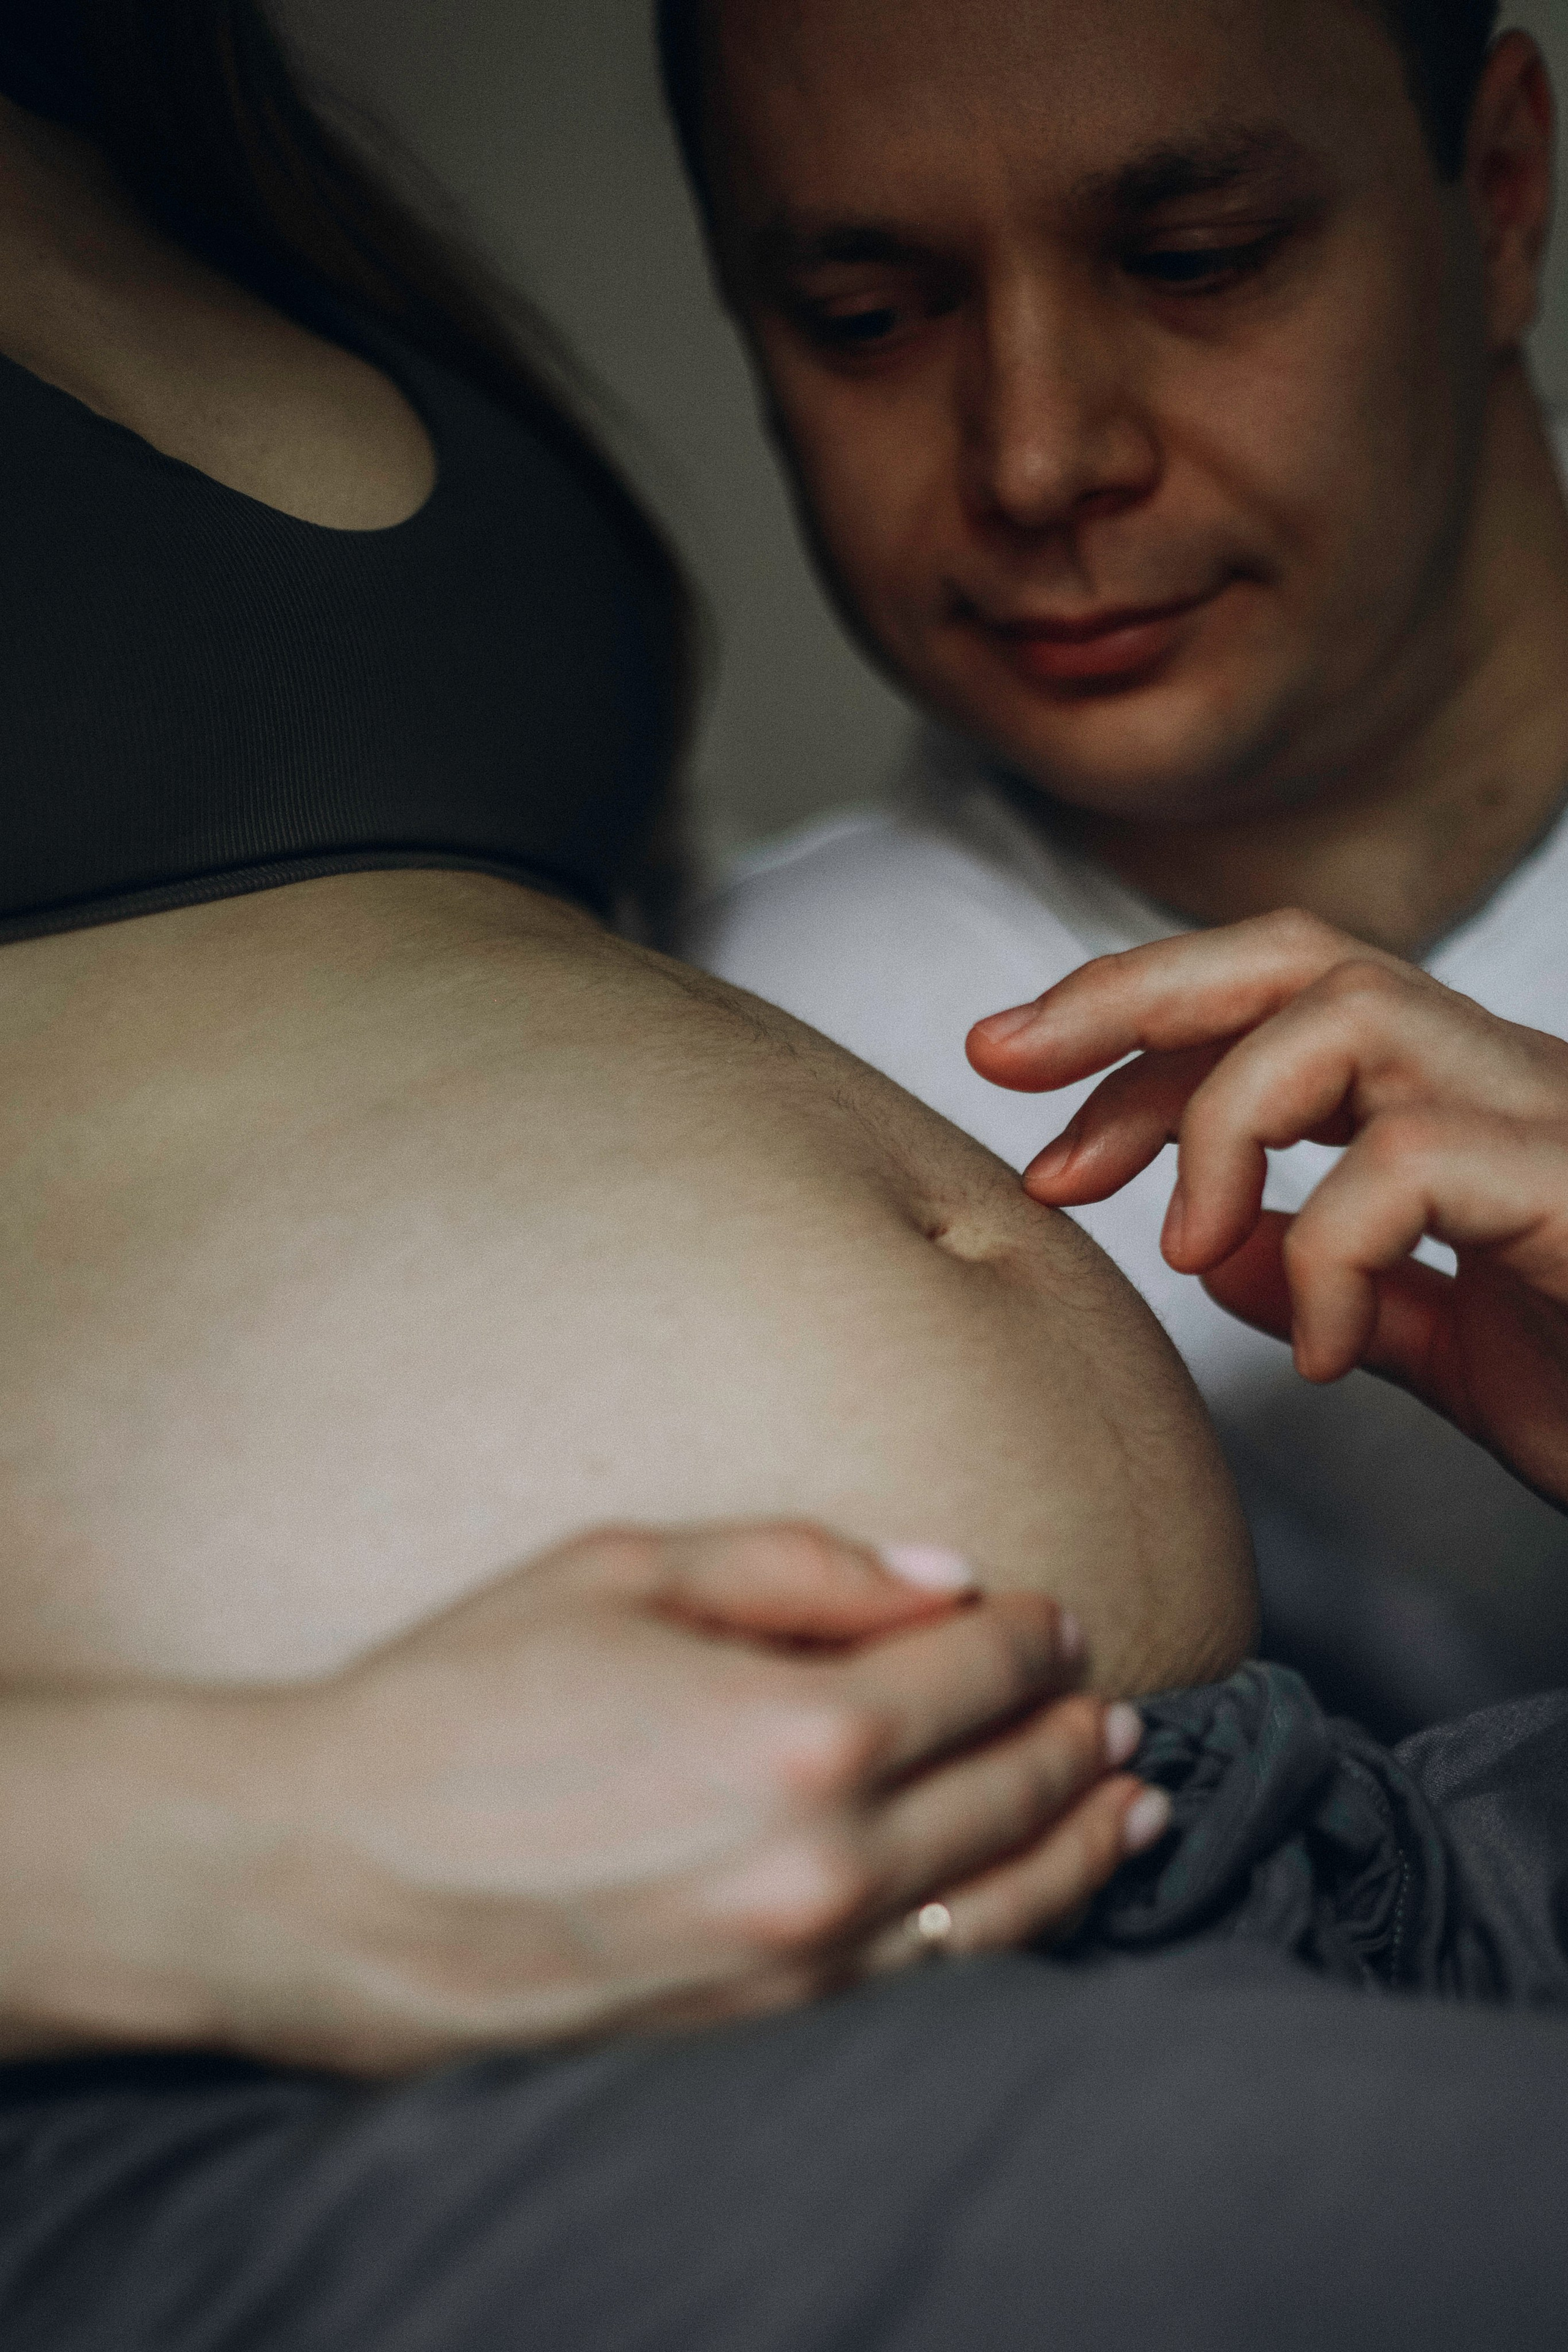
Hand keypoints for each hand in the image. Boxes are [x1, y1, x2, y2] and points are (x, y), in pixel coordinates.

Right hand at [1, 1522, 1163, 2074]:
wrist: (322, 1874)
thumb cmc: (456, 1703)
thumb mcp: (619, 1569)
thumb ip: (798, 1563)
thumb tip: (939, 1576)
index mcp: (796, 1723)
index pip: (978, 1667)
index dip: (1033, 1634)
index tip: (1048, 1617)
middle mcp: (822, 1856)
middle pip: (1011, 1783)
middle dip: (1072, 1730)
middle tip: (1106, 1698)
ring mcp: (801, 1963)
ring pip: (1002, 1899)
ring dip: (1082, 1840)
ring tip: (1133, 1797)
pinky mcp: (763, 2030)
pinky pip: (931, 1979)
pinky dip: (1009, 1928)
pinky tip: (1038, 1895)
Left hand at [968, 910, 1567, 1512]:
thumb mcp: (1451, 1345)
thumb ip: (1344, 1286)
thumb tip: (1222, 1251)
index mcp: (1457, 1101)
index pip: (1271, 1004)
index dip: (1135, 1034)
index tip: (1023, 1093)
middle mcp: (1500, 1078)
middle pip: (1292, 955)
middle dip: (1128, 993)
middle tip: (999, 1056)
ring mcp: (1547, 1121)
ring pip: (1350, 1014)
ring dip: (1222, 1118)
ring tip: (1185, 1237)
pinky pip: (1414, 1164)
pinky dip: (1327, 1251)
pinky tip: (1311, 1344)